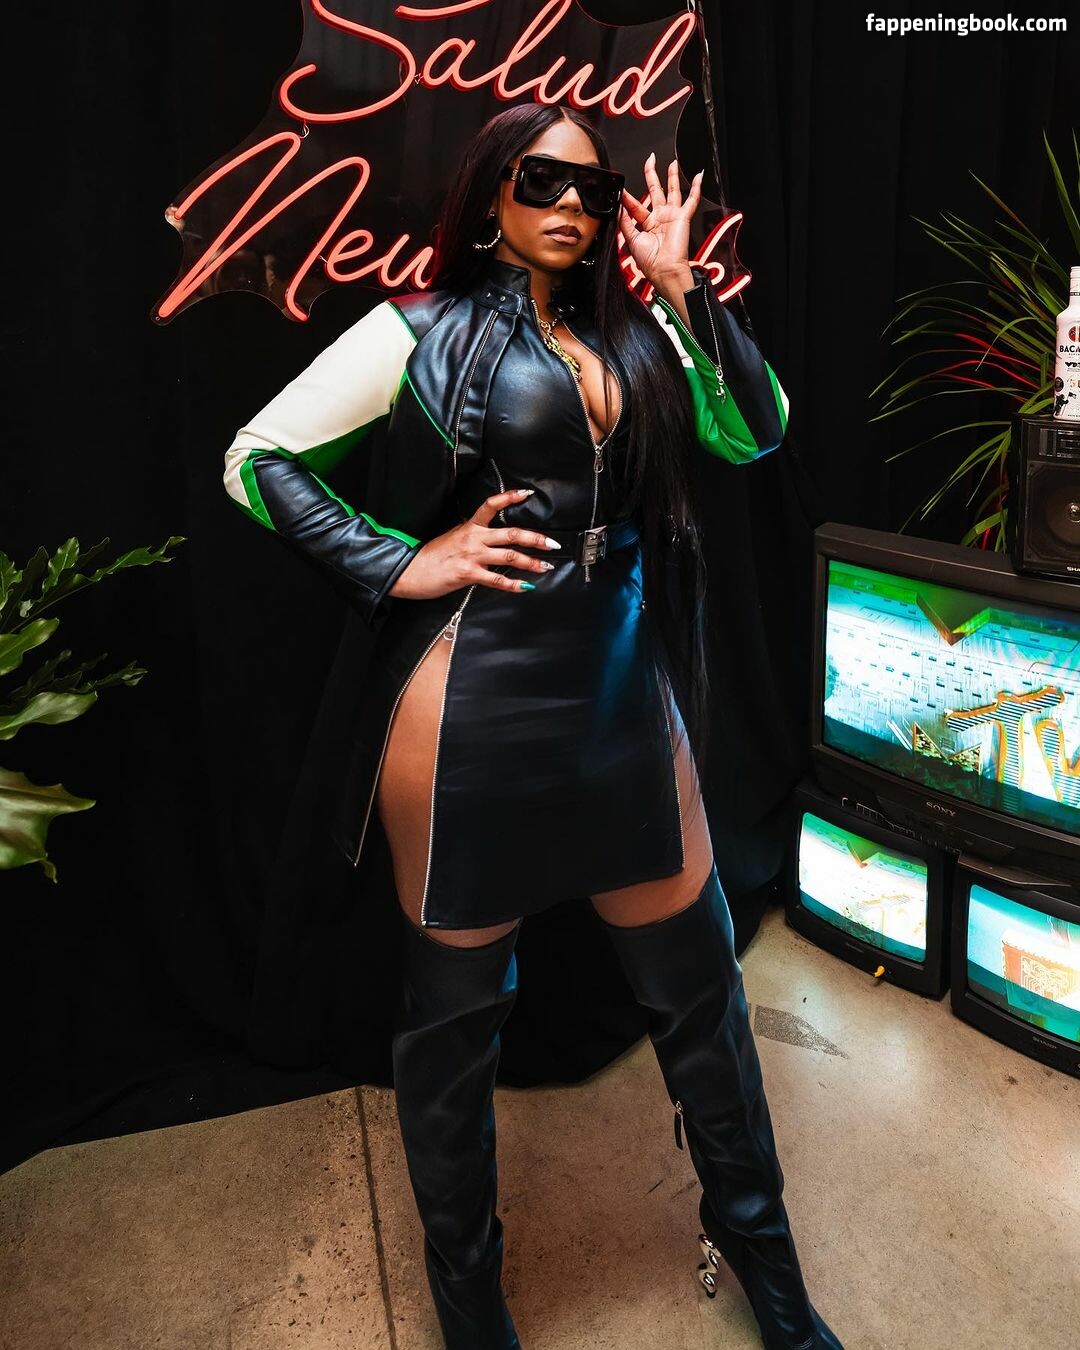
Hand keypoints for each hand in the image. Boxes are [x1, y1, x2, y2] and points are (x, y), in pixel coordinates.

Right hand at [389, 488, 560, 598]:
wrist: (409, 570)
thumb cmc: (430, 557)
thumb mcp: (452, 539)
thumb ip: (472, 539)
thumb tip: (491, 544)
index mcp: (469, 527)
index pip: (491, 505)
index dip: (509, 498)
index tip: (526, 493)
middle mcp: (473, 538)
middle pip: (511, 534)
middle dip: (536, 539)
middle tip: (552, 544)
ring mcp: (472, 555)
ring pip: (509, 556)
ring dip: (530, 562)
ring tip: (545, 566)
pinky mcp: (468, 573)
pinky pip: (496, 579)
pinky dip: (513, 584)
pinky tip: (525, 587)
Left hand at [619, 153, 702, 289]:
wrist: (664, 270)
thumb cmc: (650, 262)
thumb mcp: (631, 239)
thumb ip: (624, 221)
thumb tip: (619, 206)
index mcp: (647, 225)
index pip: (636, 205)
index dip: (628, 197)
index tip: (621, 189)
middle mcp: (660, 219)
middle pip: (655, 191)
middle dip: (652, 175)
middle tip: (650, 160)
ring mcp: (672, 217)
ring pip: (672, 191)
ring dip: (672, 176)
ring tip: (671, 163)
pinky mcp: (683, 218)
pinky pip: (692, 200)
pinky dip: (696, 188)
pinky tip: (698, 176)